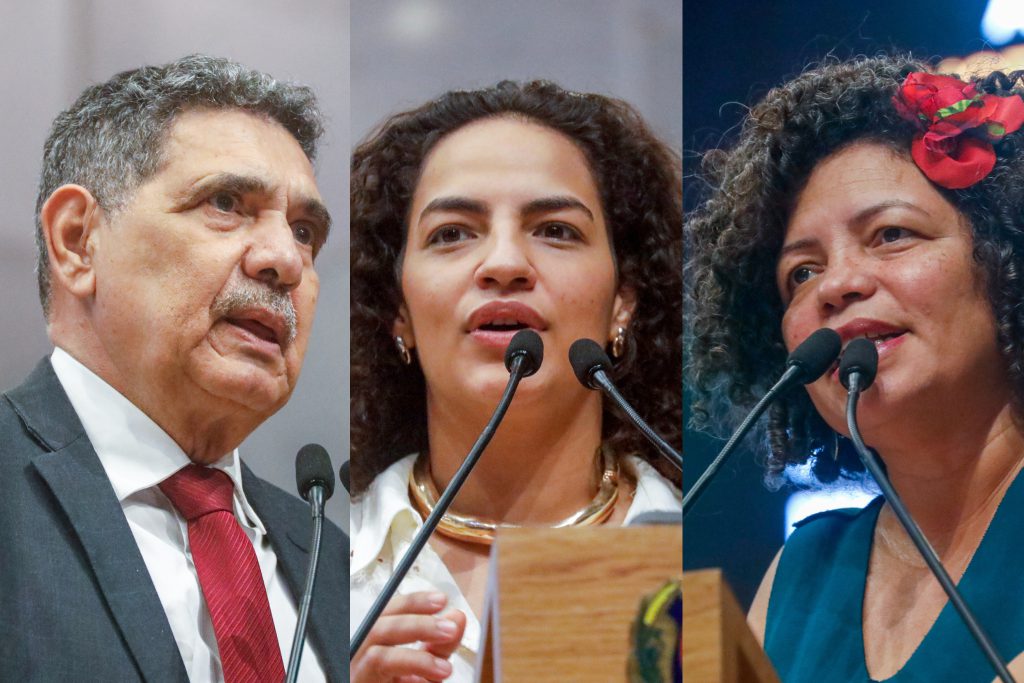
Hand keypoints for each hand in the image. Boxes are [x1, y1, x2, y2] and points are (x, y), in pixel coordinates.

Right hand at [350, 591, 467, 682]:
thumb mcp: (426, 668)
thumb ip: (440, 644)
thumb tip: (456, 617)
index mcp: (375, 641)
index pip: (390, 612)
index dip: (414, 602)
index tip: (441, 600)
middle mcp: (360, 656)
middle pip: (380, 628)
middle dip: (418, 625)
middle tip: (449, 629)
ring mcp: (357, 675)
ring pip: (378, 657)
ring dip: (415, 658)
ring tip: (445, 668)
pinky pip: (378, 677)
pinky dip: (408, 675)